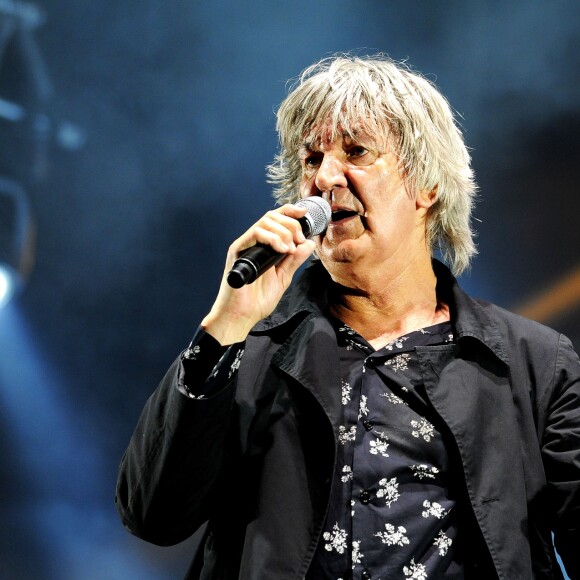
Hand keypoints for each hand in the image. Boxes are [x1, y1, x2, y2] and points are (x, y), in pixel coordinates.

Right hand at [201, 204, 315, 344]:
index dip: (290, 212)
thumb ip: (294, 260)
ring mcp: (245, 246)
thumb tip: (308, 244)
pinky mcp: (238, 251)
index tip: (305, 214)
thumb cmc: (257, 300)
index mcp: (263, 246)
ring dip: (284, 231)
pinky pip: (255, 233)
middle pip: (272, 216)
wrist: (242, 315)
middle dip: (291, 224)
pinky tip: (282, 250)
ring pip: (265, 221)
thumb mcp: (283, 277)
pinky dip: (272, 238)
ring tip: (290, 249)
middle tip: (299, 241)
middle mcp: (253, 243)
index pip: (276, 219)